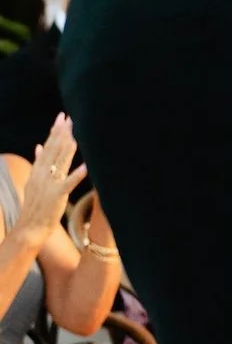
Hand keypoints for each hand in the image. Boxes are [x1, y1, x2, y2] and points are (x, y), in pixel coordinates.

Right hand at [16, 114, 85, 243]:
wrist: (30, 226)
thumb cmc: (36, 204)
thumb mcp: (33, 181)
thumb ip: (38, 163)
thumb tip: (38, 146)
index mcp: (38, 170)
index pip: (48, 146)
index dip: (55, 131)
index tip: (62, 117)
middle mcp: (42, 174)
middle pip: (54, 150)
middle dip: (62, 133)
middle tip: (70, 118)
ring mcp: (49, 184)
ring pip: (60, 161)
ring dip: (68, 147)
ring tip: (77, 133)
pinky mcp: (57, 195)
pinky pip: (69, 182)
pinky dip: (78, 174)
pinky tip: (87, 166)